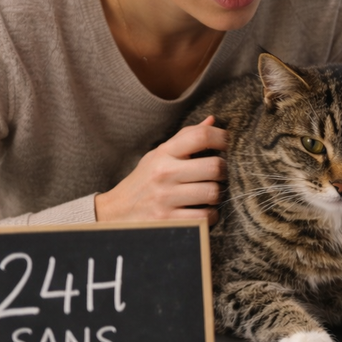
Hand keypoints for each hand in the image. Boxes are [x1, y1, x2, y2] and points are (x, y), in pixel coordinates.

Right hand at [95, 116, 227, 224]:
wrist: (114, 213)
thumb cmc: (143, 181)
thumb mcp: (158, 155)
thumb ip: (185, 138)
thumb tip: (212, 120)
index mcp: (164, 153)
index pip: (200, 136)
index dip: (222, 138)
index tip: (227, 145)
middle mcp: (164, 173)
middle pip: (215, 167)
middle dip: (223, 172)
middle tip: (219, 176)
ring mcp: (165, 198)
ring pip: (213, 193)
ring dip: (217, 196)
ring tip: (210, 194)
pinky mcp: (168, 220)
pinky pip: (205, 217)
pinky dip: (210, 216)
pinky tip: (203, 212)